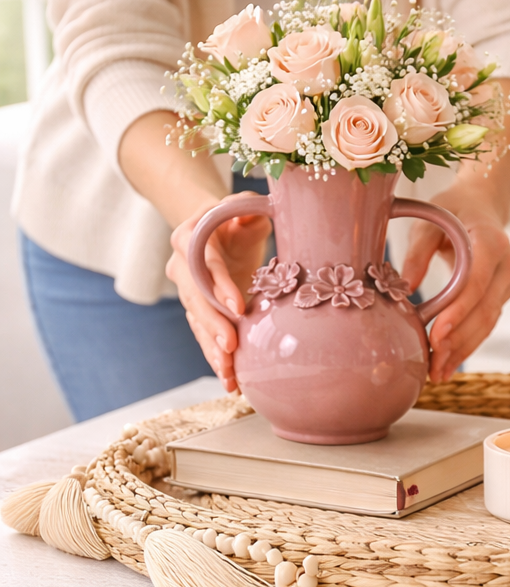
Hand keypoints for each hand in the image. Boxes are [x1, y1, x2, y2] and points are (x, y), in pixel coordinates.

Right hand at [166, 195, 271, 390]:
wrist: (213, 225)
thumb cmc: (235, 215)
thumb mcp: (243, 206)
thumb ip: (248, 207)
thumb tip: (253, 214)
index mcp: (190, 235)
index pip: (204, 264)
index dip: (219, 286)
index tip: (238, 307)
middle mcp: (180, 264)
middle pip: (195, 299)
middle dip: (213, 326)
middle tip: (230, 349)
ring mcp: (185, 289)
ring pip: (196, 322)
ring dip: (211, 350)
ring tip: (229, 374)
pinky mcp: (195, 308)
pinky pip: (202, 334)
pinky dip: (214, 357)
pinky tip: (229, 380)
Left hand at [402, 182, 509, 381]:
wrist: (482, 204)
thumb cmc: (451, 210)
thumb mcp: (429, 221)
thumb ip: (418, 252)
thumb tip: (406, 288)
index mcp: (492, 240)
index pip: (476, 283)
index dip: (457, 312)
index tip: (436, 335)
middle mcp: (508, 263)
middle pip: (484, 310)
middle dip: (458, 340)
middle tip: (432, 364)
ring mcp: (508, 281)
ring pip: (487, 322)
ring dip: (462, 349)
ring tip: (437, 373)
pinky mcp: (502, 294)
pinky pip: (486, 323)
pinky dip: (468, 344)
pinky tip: (449, 364)